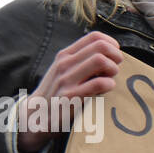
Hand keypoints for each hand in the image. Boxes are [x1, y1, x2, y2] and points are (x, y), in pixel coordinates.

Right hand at [17, 33, 122, 152]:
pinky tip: (107, 89)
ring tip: (110, 79)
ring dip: (113, 69)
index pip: (95, 37)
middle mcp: (65, 63)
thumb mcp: (65, 72)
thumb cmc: (58, 93)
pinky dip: (109, 84)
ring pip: (100, 60)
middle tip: (117, 68)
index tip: (115, 57)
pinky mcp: (70, 96)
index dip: (112, 44)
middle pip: (101, 47)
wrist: (37, 115)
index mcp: (65, 55)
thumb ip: (83, 62)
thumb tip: (111, 55)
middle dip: (116, 56)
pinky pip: (98, 83)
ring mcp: (66, 79)